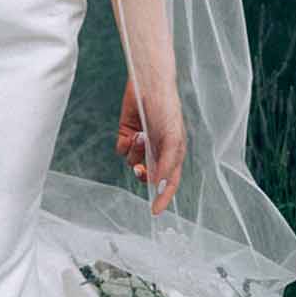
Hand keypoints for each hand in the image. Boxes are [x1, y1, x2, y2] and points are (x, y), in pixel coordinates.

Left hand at [115, 78, 184, 216]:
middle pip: (147, 175)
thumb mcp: (172, 138)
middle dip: (143, 174)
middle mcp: (157, 151)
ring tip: (140, 136)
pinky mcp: (127, 134)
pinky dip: (124, 144)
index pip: (169, 182)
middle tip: (140, 169)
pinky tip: (131, 132)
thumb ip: (167, 163)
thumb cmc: (167, 110)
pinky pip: (122, 150)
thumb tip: (158, 184)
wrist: (148, 85)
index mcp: (173, 154)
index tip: (154, 211)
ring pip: (133, 162)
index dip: (163, 198)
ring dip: (135, 153)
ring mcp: (142, 144)